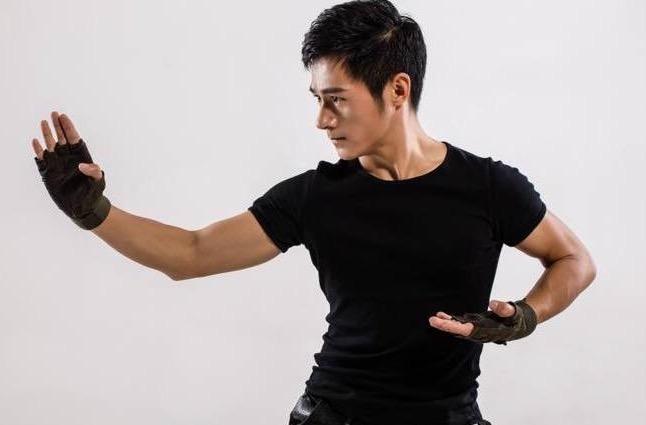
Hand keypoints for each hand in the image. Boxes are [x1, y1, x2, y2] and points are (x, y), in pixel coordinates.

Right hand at [31, 111, 110, 229]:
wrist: (84, 206)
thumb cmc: (94, 192)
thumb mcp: (98, 180)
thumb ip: (94, 171)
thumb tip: (82, 165)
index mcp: (81, 156)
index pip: (73, 138)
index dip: (68, 127)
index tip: (63, 116)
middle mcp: (68, 157)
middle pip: (61, 138)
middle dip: (57, 126)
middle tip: (53, 113)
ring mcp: (58, 164)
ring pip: (51, 145)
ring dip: (47, 134)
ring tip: (43, 122)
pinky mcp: (48, 172)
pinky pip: (42, 159)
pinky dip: (38, 150)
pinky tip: (36, 142)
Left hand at [428, 298, 537, 344]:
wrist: (522, 324)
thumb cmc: (518, 319)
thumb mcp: (516, 313)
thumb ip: (505, 309)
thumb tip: (493, 303)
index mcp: (487, 331)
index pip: (466, 330)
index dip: (453, 326)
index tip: (441, 322)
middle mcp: (479, 332)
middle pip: (459, 330)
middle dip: (445, 325)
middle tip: (431, 320)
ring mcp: (477, 329)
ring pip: (458, 328)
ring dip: (446, 323)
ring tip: (433, 318)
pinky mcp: (477, 324)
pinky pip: (461, 323)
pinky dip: (451, 319)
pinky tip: (442, 315)